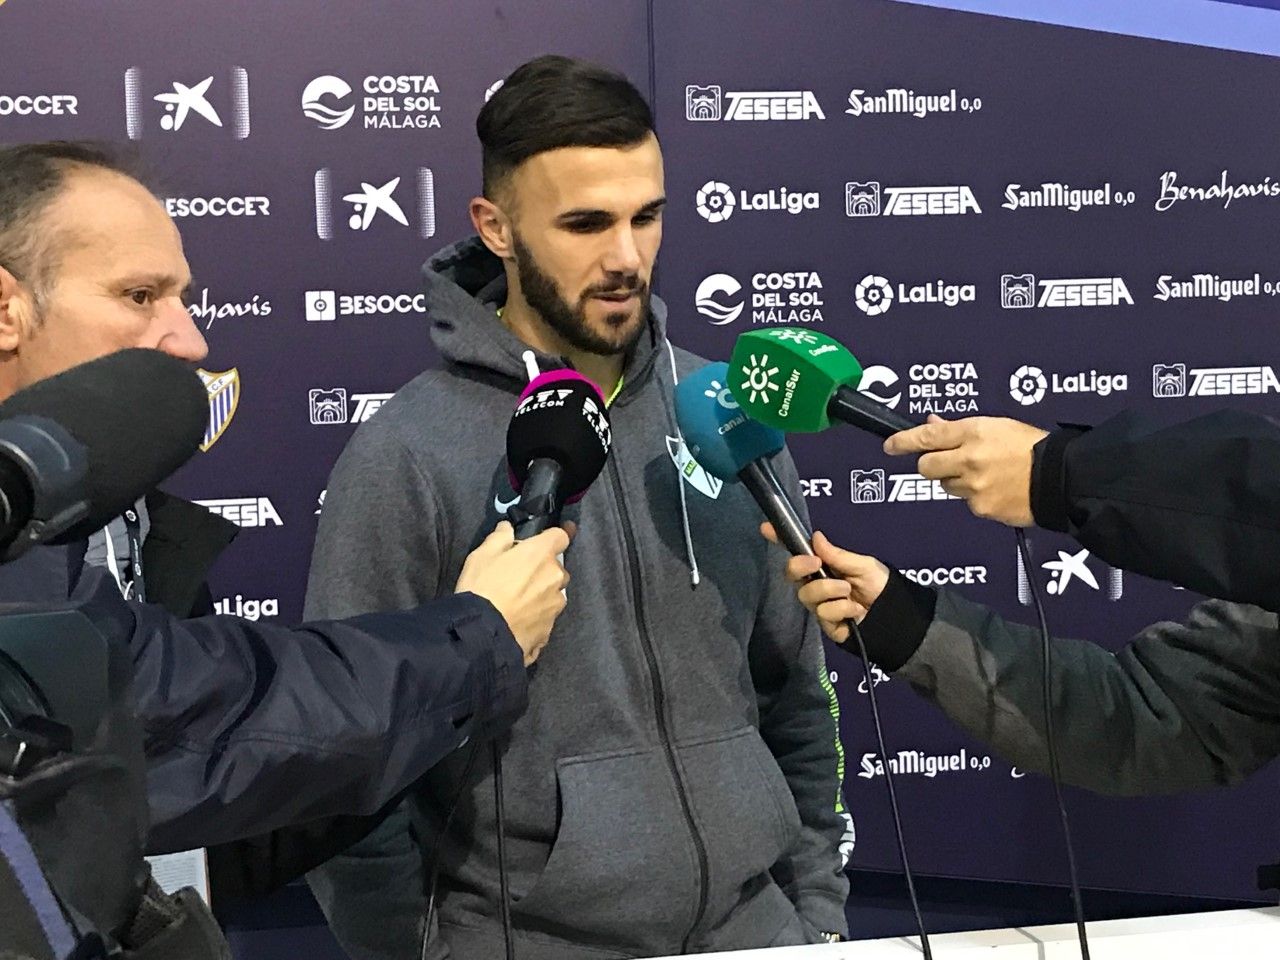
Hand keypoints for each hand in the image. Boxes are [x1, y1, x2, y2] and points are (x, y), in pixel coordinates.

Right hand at [455, 521, 571, 665]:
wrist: (482, 635)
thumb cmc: (481, 588)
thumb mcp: (482, 555)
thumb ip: (499, 538)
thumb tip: (507, 528)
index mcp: (541, 554)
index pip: (561, 536)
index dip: (554, 536)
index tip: (550, 539)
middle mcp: (555, 578)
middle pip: (557, 569)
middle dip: (543, 570)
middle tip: (520, 578)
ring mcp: (555, 606)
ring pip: (554, 595)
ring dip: (542, 595)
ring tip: (518, 604)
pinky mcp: (549, 630)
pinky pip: (545, 618)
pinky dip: (535, 618)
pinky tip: (518, 622)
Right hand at [761, 524, 889, 643]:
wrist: (895, 615)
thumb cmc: (880, 585)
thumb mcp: (863, 564)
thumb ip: (838, 555)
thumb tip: (816, 537)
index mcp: (823, 566)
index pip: (797, 552)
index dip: (779, 539)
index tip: (766, 528)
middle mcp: (816, 584)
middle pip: (791, 573)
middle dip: (800, 566)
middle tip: (817, 563)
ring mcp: (819, 604)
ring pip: (807, 594)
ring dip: (830, 590)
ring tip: (849, 591)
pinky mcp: (826, 624)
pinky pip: (823, 613)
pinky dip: (842, 608)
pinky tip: (854, 610)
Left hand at [882, 414, 1047, 525]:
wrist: (1061, 478)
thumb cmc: (1032, 447)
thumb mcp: (997, 425)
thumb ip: (960, 428)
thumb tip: (931, 425)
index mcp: (974, 432)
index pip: (927, 436)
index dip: (903, 441)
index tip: (890, 445)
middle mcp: (969, 459)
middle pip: (926, 466)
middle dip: (932, 464)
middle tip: (949, 461)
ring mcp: (973, 486)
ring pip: (945, 486)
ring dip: (956, 480)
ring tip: (985, 474)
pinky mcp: (980, 508)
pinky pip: (966, 502)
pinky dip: (975, 496)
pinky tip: (996, 488)